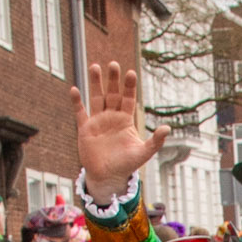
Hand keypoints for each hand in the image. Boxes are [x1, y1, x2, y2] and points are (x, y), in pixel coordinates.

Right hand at [71, 61, 169, 205]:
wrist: (108, 177)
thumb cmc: (127, 165)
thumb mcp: (143, 153)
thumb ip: (155, 141)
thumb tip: (167, 128)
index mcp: (125, 120)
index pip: (128, 99)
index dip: (129, 87)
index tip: (131, 73)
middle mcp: (111, 116)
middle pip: (112, 94)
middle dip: (113, 80)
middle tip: (114, 64)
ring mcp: (97, 121)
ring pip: (96, 97)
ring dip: (95, 83)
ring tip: (95, 67)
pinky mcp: (85, 128)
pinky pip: (80, 112)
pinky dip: (77, 102)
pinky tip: (74, 89)